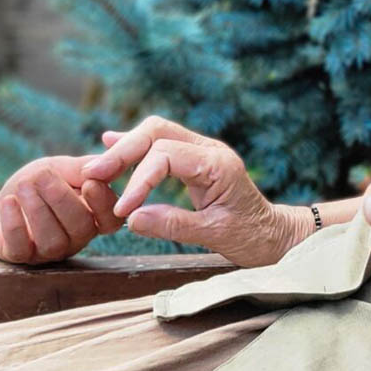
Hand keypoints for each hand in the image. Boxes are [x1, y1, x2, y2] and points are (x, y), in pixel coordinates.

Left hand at [0, 155, 122, 262]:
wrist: (2, 200)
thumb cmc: (38, 183)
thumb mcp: (61, 168)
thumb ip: (83, 167)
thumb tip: (102, 166)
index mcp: (92, 217)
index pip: (110, 220)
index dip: (103, 204)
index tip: (89, 183)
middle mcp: (75, 239)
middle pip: (81, 228)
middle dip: (61, 198)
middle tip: (42, 175)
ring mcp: (47, 252)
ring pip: (52, 241)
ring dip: (37, 209)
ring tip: (24, 184)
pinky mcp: (19, 256)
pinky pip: (20, 248)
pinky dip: (14, 223)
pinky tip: (8, 201)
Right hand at [80, 116, 310, 265]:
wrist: (276, 236)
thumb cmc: (253, 238)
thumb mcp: (215, 236)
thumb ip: (173, 225)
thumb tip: (131, 218)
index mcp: (217, 164)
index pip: (165, 155)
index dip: (138, 180)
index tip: (122, 209)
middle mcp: (209, 149)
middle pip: (157, 132)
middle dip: (123, 151)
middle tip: (94, 173)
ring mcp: (203, 151)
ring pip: (157, 133)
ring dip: (126, 147)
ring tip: (97, 165)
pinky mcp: (195, 160)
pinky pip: (162, 144)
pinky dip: (136, 146)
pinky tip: (111, 142)